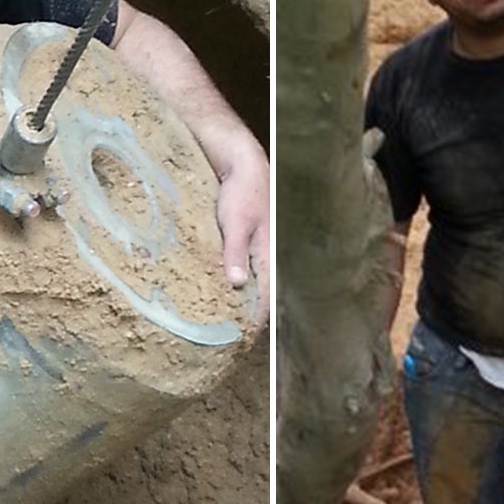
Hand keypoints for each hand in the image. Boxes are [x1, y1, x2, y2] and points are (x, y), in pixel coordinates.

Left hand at [214, 139, 270, 321]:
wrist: (244, 164)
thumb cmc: (241, 191)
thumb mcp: (234, 222)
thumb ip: (234, 252)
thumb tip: (236, 285)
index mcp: (269, 252)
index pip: (268, 297)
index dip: (258, 320)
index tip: (244, 340)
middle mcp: (270, 254)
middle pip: (266, 294)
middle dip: (254, 316)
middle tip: (237, 339)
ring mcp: (264, 249)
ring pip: (259, 283)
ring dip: (249, 302)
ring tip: (233, 322)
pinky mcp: (256, 243)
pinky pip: (252, 271)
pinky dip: (245, 285)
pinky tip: (232, 293)